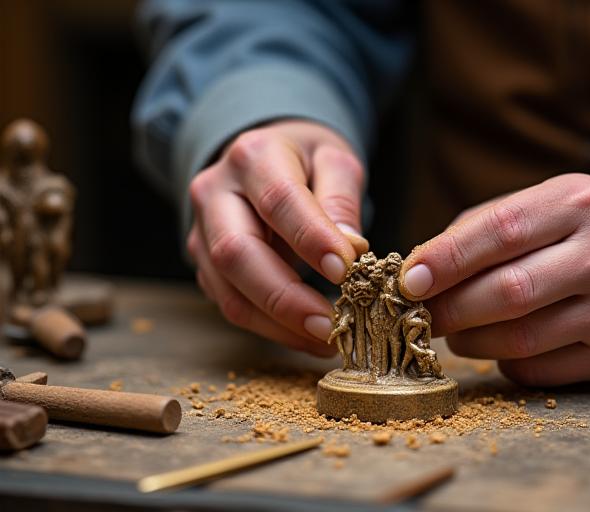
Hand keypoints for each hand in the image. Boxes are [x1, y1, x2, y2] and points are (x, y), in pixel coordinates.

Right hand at [186, 120, 366, 355]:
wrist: (262, 159)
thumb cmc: (305, 160)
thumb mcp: (334, 160)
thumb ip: (341, 199)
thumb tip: (350, 246)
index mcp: (253, 157)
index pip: (279, 201)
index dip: (311, 239)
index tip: (346, 271)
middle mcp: (215, 193)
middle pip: (237, 253)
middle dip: (285, 297)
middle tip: (330, 325)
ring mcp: (202, 232)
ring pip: (229, 290)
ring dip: (278, 324)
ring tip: (326, 340)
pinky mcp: (205, 264)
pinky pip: (232, 304)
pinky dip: (271, 328)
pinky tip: (307, 336)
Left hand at [399, 174, 589, 385]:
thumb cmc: (575, 231)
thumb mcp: (537, 206)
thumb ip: (475, 231)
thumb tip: (418, 273)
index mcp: (580, 202)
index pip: (502, 231)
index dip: (448, 259)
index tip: (409, 280)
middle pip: (508, 292)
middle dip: (450, 308)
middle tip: (419, 315)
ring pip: (518, 339)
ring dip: (469, 340)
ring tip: (453, 330)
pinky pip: (536, 369)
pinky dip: (504, 360)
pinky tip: (499, 344)